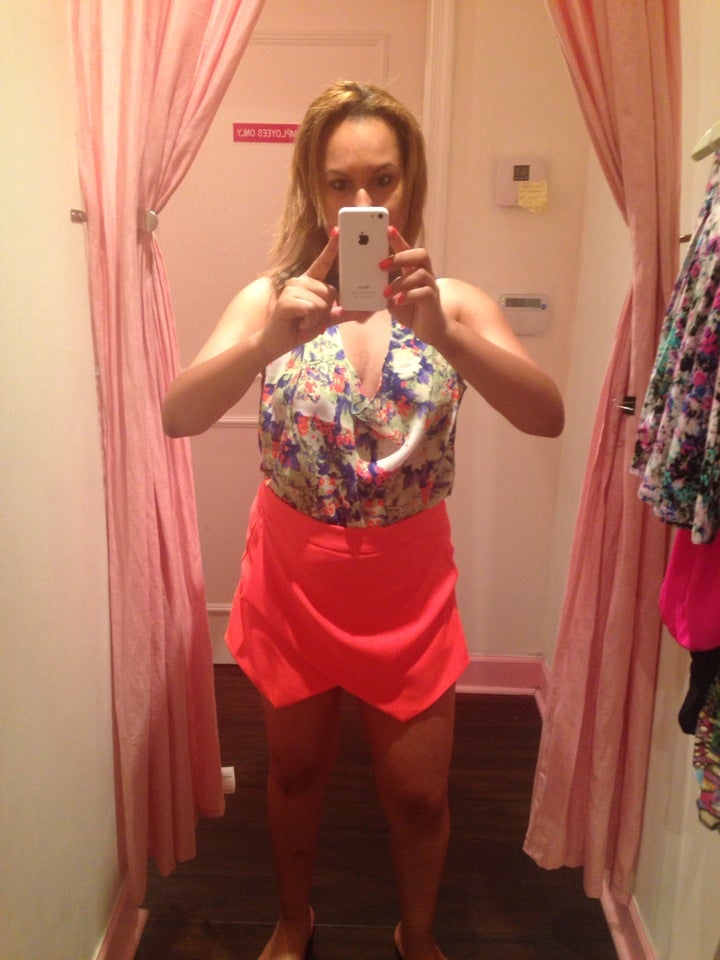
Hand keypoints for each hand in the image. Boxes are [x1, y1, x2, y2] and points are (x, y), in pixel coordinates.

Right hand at [260, 230, 341, 357]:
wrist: (276, 342)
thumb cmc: (299, 328)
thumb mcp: (326, 319)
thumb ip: (344, 312)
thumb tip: (366, 310)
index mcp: (310, 281)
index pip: (322, 262)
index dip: (332, 247)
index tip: (338, 231)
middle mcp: (300, 280)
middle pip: (330, 291)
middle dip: (326, 310)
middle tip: (311, 318)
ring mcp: (292, 288)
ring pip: (322, 301)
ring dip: (316, 318)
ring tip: (303, 321)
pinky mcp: (287, 300)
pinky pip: (312, 309)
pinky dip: (309, 321)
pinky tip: (299, 323)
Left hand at [379, 227, 449, 346]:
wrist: (429, 330)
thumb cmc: (410, 310)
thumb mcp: (392, 297)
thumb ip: (384, 287)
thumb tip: (365, 283)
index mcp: (414, 270)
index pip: (407, 249)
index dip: (398, 238)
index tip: (387, 228)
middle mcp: (426, 275)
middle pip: (421, 254)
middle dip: (400, 256)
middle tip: (381, 265)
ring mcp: (432, 287)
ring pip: (420, 274)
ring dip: (400, 282)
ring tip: (385, 293)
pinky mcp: (433, 301)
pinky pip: (424, 293)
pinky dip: (409, 296)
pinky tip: (397, 302)